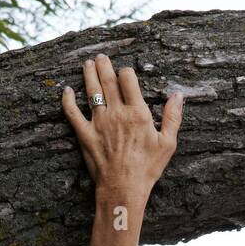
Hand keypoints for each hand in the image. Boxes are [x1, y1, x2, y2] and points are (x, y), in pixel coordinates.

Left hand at [62, 53, 183, 204]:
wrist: (124, 188)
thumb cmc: (147, 169)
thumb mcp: (167, 144)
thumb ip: (172, 117)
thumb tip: (178, 95)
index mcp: (137, 112)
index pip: (128, 79)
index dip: (125, 71)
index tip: (125, 72)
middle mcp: (116, 113)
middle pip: (107, 80)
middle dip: (104, 65)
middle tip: (101, 57)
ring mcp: (98, 122)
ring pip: (91, 91)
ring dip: (88, 74)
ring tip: (88, 64)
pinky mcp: (85, 134)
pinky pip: (73, 113)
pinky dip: (68, 100)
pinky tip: (66, 91)